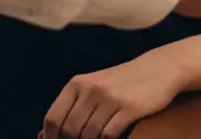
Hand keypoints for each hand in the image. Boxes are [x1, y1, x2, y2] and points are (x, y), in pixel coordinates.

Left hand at [40, 54, 184, 138]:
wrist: (159, 69)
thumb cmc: (122, 82)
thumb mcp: (94, 86)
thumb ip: (72, 108)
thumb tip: (42, 136)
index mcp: (77, 83)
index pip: (53, 118)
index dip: (51, 137)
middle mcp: (91, 89)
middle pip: (70, 130)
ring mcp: (110, 98)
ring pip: (88, 135)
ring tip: (99, 136)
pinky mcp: (129, 108)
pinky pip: (108, 135)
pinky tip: (111, 136)